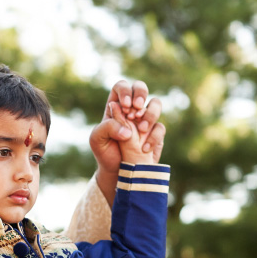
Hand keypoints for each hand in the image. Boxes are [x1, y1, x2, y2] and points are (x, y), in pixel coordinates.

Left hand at [90, 80, 164, 204]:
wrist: (116, 171)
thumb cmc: (104, 152)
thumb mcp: (97, 139)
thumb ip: (107, 127)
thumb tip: (126, 127)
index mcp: (115, 106)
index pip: (121, 86)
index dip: (125, 91)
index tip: (125, 106)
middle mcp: (131, 109)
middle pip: (140, 88)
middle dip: (141, 94)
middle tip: (136, 109)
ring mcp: (145, 119)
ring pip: (155, 103)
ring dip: (150, 112)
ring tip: (141, 129)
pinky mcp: (155, 133)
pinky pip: (160, 127)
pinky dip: (154, 136)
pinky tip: (144, 148)